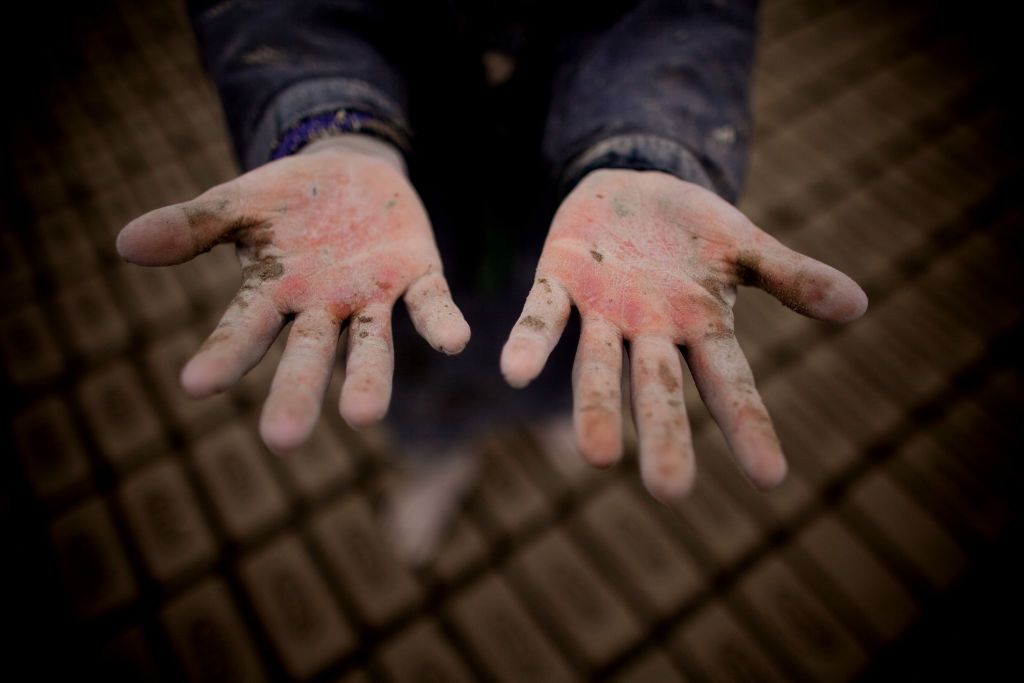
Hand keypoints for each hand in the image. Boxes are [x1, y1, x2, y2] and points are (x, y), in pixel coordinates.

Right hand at [116, 135, 469, 452]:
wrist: (353, 173)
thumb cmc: (288, 201)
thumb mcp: (240, 203)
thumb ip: (193, 225)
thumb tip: (124, 241)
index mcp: (274, 293)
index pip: (243, 329)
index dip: (223, 354)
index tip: (195, 384)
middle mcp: (322, 307)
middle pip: (306, 355)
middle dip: (295, 393)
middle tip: (281, 440)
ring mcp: (371, 297)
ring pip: (369, 346)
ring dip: (367, 379)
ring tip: (364, 416)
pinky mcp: (417, 274)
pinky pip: (431, 303)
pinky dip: (440, 322)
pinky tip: (456, 341)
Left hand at [500, 169, 866, 500]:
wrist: (633, 186)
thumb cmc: (693, 230)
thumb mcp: (744, 245)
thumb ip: (791, 277)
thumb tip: (859, 304)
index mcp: (700, 327)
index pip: (730, 384)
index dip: (749, 426)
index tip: (772, 478)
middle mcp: (650, 333)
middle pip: (660, 390)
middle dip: (665, 435)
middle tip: (669, 490)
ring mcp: (602, 314)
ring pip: (598, 368)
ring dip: (596, 408)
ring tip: (594, 457)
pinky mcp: (560, 282)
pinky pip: (543, 317)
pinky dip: (531, 342)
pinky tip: (513, 370)